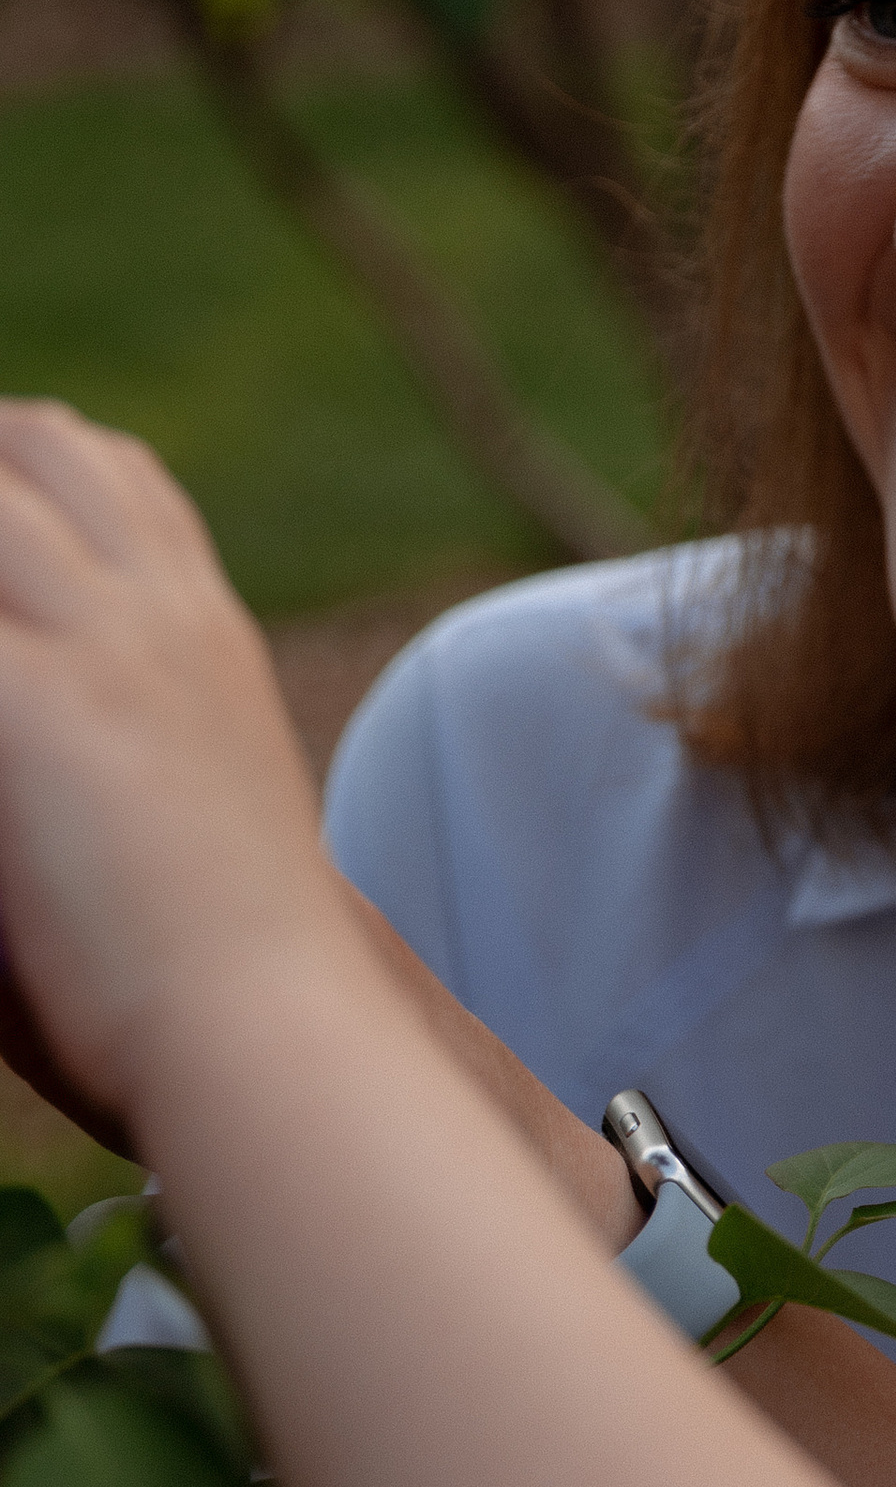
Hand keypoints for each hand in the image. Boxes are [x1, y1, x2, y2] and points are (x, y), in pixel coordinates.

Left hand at [0, 404, 341, 1125]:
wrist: (272, 1042)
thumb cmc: (231, 993)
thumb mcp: (190, 832)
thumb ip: (113, 766)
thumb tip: (46, 778)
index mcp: (210, 648)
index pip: (122, 484)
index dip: (33, 467)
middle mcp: (165, 621)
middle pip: (50, 445)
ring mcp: (101, 648)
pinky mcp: (31, 702)